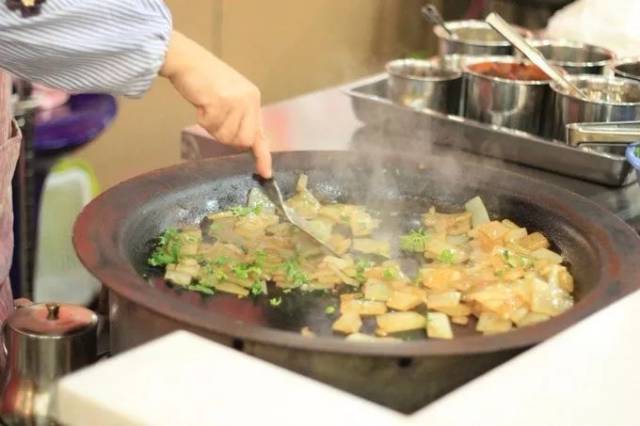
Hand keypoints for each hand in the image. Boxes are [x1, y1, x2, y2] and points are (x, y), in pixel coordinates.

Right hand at [161, 31, 271, 177]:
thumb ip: (240, 117)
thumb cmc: (205, 79)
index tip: (266, 173)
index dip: (263, 156)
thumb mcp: (230, 96)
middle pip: (242, 140)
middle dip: (226, 137)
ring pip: (225, 136)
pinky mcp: (220, 101)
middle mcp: (248, 100)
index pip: (260, 133)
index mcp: (253, 99)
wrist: (187, 60)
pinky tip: (201, 103)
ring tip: (208, 106)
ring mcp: (235, 101)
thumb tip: (245, 142)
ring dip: (212, 127)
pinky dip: (202, 119)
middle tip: (215, 118)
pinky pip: (210, 126)